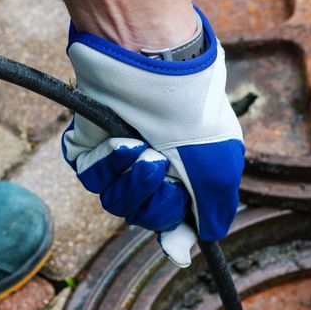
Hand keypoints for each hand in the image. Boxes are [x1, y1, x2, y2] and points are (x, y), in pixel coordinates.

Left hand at [62, 8, 244, 266]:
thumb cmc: (192, 113)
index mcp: (186, 174)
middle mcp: (153, 168)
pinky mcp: (91, 146)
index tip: (172, 239)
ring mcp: (121, 158)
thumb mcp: (219, 167)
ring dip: (131, 179)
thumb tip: (199, 243)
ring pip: (116, 202)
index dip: (171, 231)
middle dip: (152, 198)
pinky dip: (108, 164)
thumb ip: (213, 211)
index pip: (173, 220)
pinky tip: (120, 140)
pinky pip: (93, 178)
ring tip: (140, 146)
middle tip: (160, 165)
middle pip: (143, 216)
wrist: (153, 66)